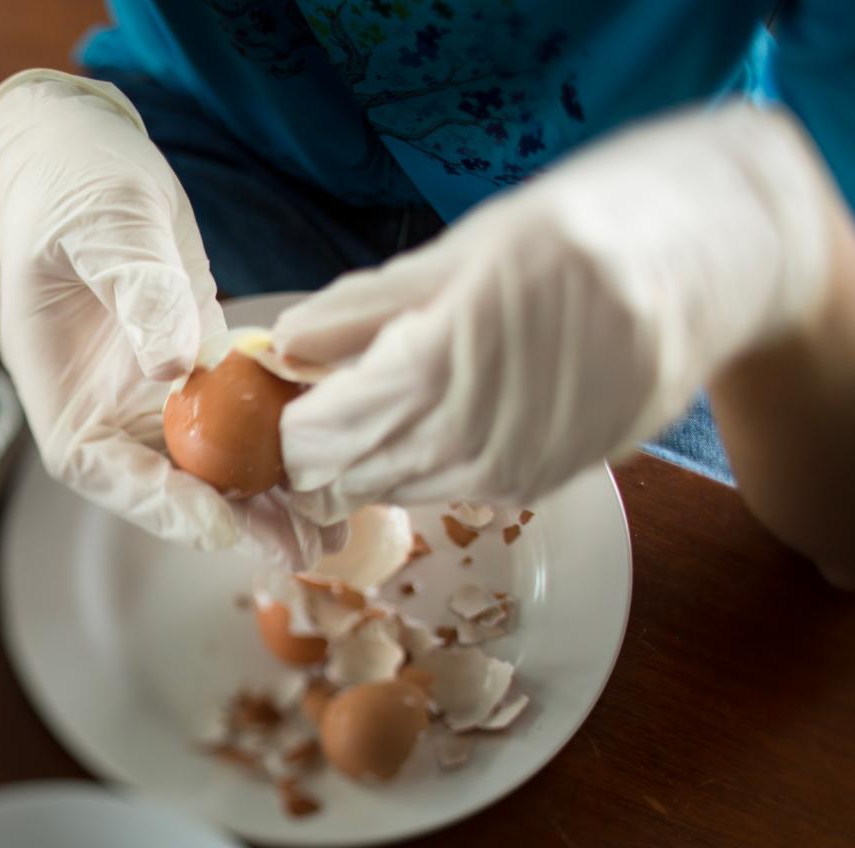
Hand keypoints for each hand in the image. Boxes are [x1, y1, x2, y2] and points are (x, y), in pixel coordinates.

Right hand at [0, 70, 340, 566]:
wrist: (82, 155)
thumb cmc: (70, 183)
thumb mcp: (101, 227)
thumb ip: (135, 290)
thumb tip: (173, 365)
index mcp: (58, 386)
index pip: (96, 466)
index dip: (155, 503)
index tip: (216, 524)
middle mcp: (103, 405)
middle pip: (159, 485)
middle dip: (229, 520)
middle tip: (299, 550)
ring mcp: (150, 392)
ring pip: (205, 464)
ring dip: (263, 499)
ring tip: (328, 532)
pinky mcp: (196, 367)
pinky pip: (237, 420)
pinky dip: (276, 447)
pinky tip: (327, 467)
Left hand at [272, 104, 835, 519]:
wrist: (703, 264)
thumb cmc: (577, 232)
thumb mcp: (460, 251)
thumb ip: (364, 310)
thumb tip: (283, 345)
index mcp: (442, 365)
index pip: (326, 431)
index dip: (287, 425)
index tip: (269, 400)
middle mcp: (475, 436)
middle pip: (356, 470)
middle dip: (316, 449)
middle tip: (302, 411)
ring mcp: (515, 470)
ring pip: (400, 488)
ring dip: (366, 459)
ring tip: (359, 410)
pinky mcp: (545, 484)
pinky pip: (452, 491)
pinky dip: (420, 465)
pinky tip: (426, 423)